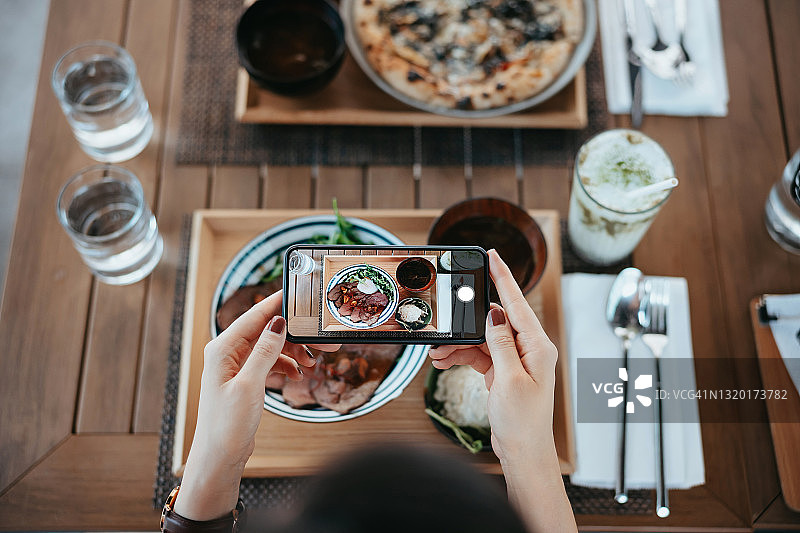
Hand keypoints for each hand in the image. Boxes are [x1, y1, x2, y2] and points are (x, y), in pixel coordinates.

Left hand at [174, 290, 338, 519]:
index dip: (279, 303)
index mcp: (223, 348)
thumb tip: (278, 323)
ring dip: (292, 351)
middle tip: (320, 341)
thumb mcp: (250, 385)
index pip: (255, 314)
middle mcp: (228, 352)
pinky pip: (269, 361)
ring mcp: (236, 365)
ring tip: (311, 363)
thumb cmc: (227, 424)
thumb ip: (265, 351)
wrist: (220, 455)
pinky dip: (285, 365)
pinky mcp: (245, 378)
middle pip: (267, 330)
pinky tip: (297, 375)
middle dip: (294, 334)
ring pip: (271, 346)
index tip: (301, 295)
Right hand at [429, 250, 575, 532]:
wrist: (522, 451)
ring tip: (439, 354)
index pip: (517, 303)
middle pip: (494, 320)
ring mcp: (515, 359)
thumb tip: (495, 314)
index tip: (492, 256)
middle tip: (445, 325)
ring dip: (459, 344)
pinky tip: (444, 361)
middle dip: (466, 323)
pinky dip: (461, 355)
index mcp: (538, 346)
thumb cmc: (523, 421)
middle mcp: (528, 348)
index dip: (503, 277)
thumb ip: (501, 343)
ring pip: (482, 338)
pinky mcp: (503, 369)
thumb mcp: (509, 379)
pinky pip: (479, 353)